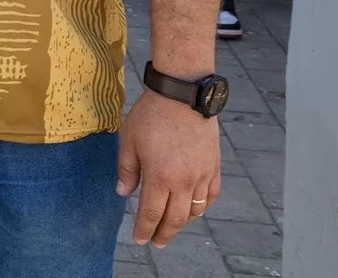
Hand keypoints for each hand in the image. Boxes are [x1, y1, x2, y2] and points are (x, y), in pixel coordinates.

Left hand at [116, 90, 220, 247]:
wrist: (183, 95)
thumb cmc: (151, 115)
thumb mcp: (128, 141)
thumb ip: (126, 170)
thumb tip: (122, 193)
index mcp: (160, 177)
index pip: (151, 213)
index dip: (144, 229)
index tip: (139, 240)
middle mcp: (184, 182)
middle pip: (174, 219)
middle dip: (163, 234)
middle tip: (155, 242)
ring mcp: (202, 175)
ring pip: (195, 210)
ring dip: (182, 222)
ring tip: (170, 226)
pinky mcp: (214, 166)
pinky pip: (211, 196)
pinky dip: (202, 207)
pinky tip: (193, 209)